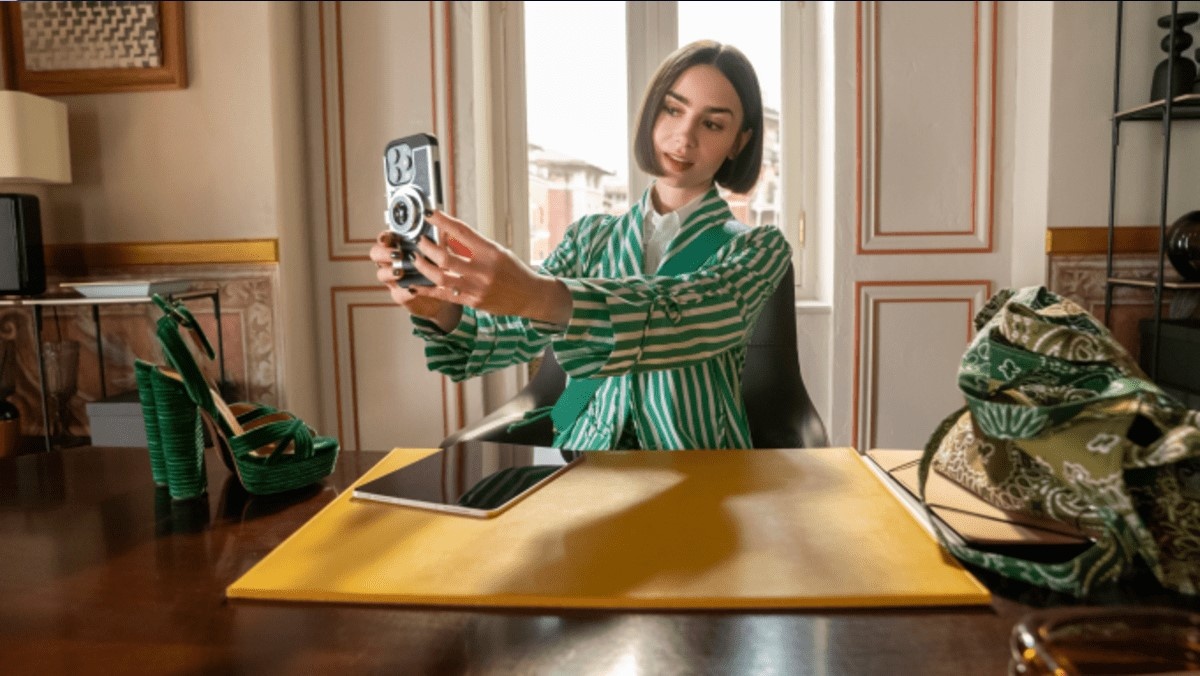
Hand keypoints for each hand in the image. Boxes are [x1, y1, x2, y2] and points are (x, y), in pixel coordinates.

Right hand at [369, 231, 461, 331]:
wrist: (446, 292)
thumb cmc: (440, 267)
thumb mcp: (441, 251)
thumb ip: (439, 240)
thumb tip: (444, 228)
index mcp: (399, 246)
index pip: (385, 238)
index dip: (383, 236)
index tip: (387, 237)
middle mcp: (392, 261)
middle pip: (376, 254)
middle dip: (383, 253)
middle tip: (397, 254)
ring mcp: (394, 278)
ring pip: (381, 274)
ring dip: (389, 271)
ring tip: (400, 271)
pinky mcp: (401, 295)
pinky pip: (398, 293)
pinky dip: (405, 291)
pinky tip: (412, 289)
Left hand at [412, 212, 572, 324]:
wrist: (529, 296)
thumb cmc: (514, 271)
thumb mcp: (498, 252)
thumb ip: (474, 245)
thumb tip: (449, 235)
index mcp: (491, 252)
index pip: (462, 232)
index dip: (443, 221)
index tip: (429, 214)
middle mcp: (483, 270)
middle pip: (445, 257)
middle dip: (427, 247)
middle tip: (419, 240)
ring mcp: (477, 288)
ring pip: (441, 276)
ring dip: (423, 266)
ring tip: (416, 258)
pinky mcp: (473, 302)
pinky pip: (445, 295)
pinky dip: (427, 290)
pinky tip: (415, 286)